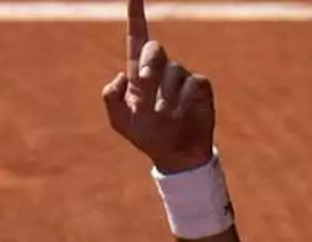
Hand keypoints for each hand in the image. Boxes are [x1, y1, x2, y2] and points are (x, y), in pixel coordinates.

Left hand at [102, 0, 214, 173]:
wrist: (175, 154)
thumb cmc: (147, 136)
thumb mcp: (120, 121)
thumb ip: (111, 97)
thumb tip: (121, 75)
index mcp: (138, 75)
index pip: (137, 39)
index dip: (136, 17)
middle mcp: (160, 71)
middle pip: (154, 49)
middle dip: (149, 64)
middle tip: (145, 82)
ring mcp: (182, 77)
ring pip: (173, 71)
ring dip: (166, 95)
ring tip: (166, 116)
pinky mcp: (200, 86)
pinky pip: (192, 83)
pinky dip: (184, 100)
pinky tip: (182, 114)